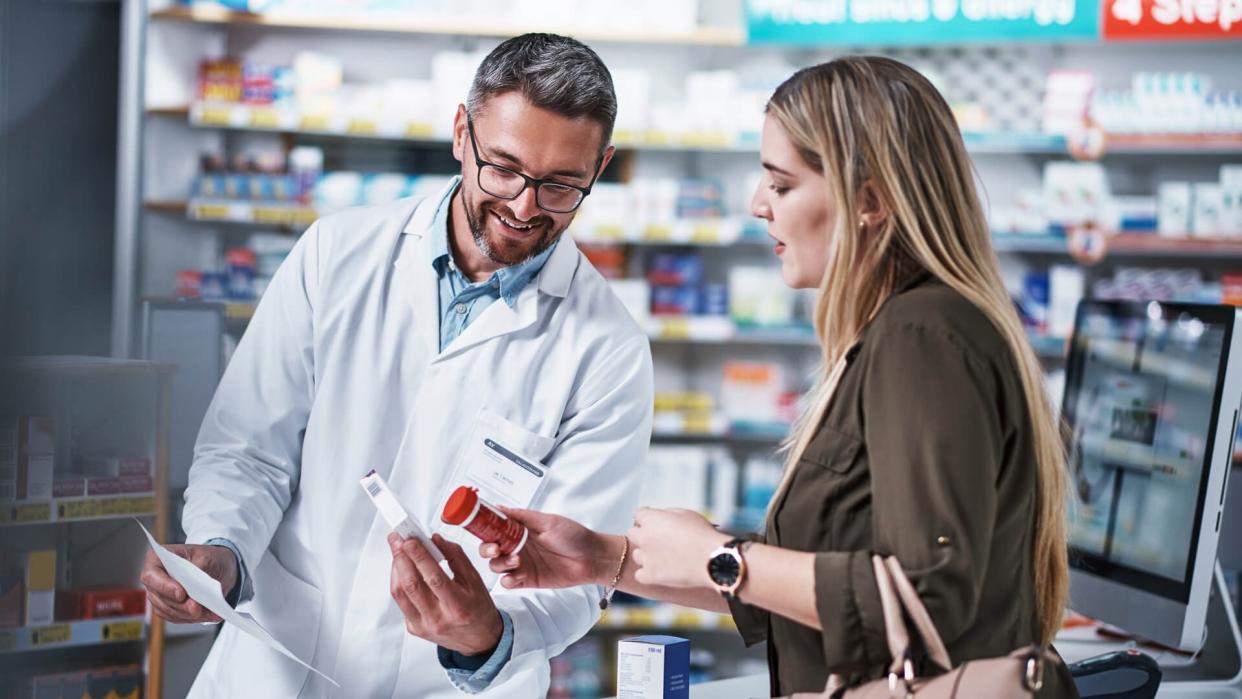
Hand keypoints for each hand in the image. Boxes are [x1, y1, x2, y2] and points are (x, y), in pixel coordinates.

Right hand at [140, 544, 237, 622]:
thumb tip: (194, 583)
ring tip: (209, 613)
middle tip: (197, 608)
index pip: (152, 575)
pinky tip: (209, 615)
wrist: (217, 568)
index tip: (181, 594)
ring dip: (188, 614)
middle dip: (180, 605)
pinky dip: (193, 618)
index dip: (164, 586)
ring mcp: (159, 595)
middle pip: (160, 597)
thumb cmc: (208, 558)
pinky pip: (176, 617)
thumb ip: (198, 568)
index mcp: (157, 559)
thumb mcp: (207, 556)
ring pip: (168, 611)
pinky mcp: (168, 608)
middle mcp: (154, 579)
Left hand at [388, 533, 502, 655]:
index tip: (410, 540)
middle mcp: (438, 619)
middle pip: (411, 585)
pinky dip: (399, 582)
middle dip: (401, 558)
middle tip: (397, 540)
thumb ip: (456, 557)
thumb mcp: (475, 580)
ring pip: (400, 593)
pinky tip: (403, 570)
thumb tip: (435, 539)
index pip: (434, 578)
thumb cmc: (478, 609)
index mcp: (458, 606)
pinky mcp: (414, 628)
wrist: (478, 639)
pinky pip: (401, 602)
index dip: (419, 556)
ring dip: (396, 568)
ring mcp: (423, 626)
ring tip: (398, 551)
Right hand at [481, 507, 617, 590]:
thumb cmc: (574, 536)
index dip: (484, 528)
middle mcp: (518, 546)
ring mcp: (522, 564)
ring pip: (497, 565)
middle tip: (495, 548)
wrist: (592, 558)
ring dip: (500, 563)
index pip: (495, 528)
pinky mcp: (528, 580)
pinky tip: (516, 576)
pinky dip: (508, 580)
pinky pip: (509, 582)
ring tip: (517, 560)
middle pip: (490, 548)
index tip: (479, 527)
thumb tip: (499, 507)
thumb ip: (522, 516)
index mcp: (521, 530)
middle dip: (487, 548)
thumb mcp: (548, 521)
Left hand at [628, 508, 729, 588]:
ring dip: (646, 555)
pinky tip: (659, 572)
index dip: (648, 518)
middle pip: (633, 534)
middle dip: (643, 535)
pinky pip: (639, 575)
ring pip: (637, 555)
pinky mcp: (650, 575)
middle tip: (658, 540)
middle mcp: (644, 537)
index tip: (655, 523)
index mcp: (652, 519)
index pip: (639, 514)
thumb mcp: (687, 514)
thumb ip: (668, 514)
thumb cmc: (703, 534)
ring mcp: (646, 557)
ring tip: (664, 558)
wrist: (712, 559)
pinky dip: (647, 574)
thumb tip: (660, 517)